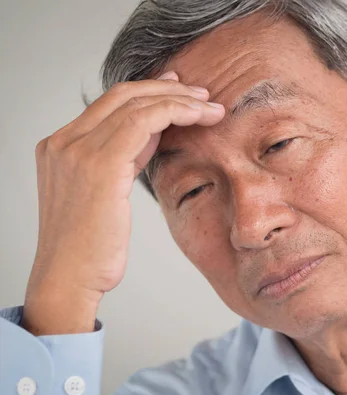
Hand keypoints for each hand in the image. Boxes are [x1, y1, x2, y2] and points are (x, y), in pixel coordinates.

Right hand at [22, 71, 224, 334]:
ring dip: (180, 101)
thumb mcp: (107, 192)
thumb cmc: (91, 246)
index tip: (178, 89)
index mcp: (60, 146)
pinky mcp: (98, 163)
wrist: (69, 280)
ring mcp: (76, 149)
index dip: (148, 91)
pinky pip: (144, 121)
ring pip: (136, 104)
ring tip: (211, 107)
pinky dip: (176, 113)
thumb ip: (124, 157)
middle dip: (168, 89)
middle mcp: (63, 141)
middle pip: (122, 95)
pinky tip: (199, 117)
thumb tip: (154, 133)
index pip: (109, 103)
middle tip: (202, 94)